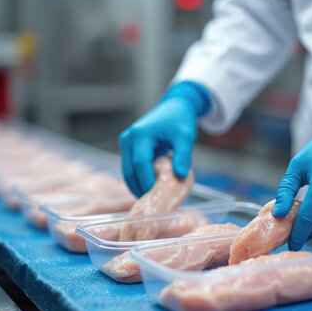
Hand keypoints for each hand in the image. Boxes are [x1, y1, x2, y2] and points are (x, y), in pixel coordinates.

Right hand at [119, 81, 210, 196]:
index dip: (147, 182)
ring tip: (154, 198)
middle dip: (141, 188)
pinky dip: (139, 179)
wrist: (174, 107)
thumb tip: (180, 175)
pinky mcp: (128, 148)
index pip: (140, 164)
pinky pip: (130, 169)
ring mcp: (126, 143)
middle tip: (156, 202)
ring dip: (138, 186)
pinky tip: (151, 188)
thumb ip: (183, 156)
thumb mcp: (185, 137)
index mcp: (140, 135)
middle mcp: (128, 139)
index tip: (158, 196)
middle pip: (129, 171)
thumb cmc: (180, 120)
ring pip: (127, 173)